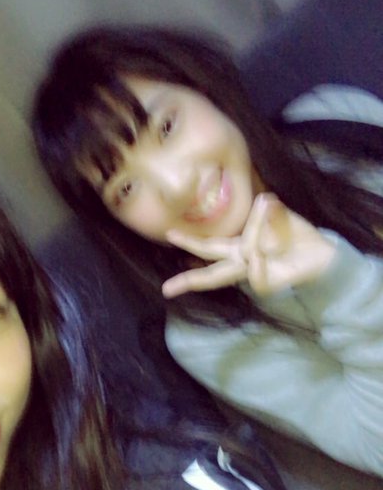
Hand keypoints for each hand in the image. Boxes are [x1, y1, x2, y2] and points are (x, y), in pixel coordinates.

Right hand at [162, 193, 335, 297]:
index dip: (189, 241)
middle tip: (166, 289)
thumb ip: (268, 211)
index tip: (169, 233)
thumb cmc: (298, 235)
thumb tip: (263, 200)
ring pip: (228, 272)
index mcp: (239, 248)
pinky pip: (254, 274)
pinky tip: (263, 250)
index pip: (209, 248)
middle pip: (210, 274)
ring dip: (249, 236)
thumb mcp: (280, 216)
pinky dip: (257, 261)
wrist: (323, 253)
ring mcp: (253, 274)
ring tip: (266, 204)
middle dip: (188, 281)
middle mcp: (242, 263)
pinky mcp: (268, 283)